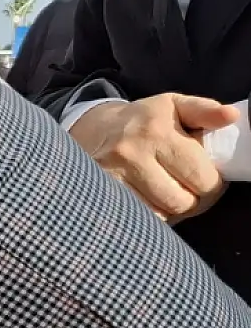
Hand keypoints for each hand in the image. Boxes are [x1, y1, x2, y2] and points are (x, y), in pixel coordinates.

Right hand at [69, 94, 238, 220]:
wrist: (96, 131)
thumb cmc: (145, 121)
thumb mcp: (175, 107)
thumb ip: (205, 111)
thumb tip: (231, 116)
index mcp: (156, 131)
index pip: (201, 178)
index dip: (213, 186)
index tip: (208, 181)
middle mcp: (131, 154)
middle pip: (181, 202)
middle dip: (192, 201)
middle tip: (191, 192)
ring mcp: (111, 177)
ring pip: (159, 215)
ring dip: (170, 210)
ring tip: (169, 195)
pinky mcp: (100, 194)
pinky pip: (137, 219)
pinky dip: (150, 216)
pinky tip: (150, 201)